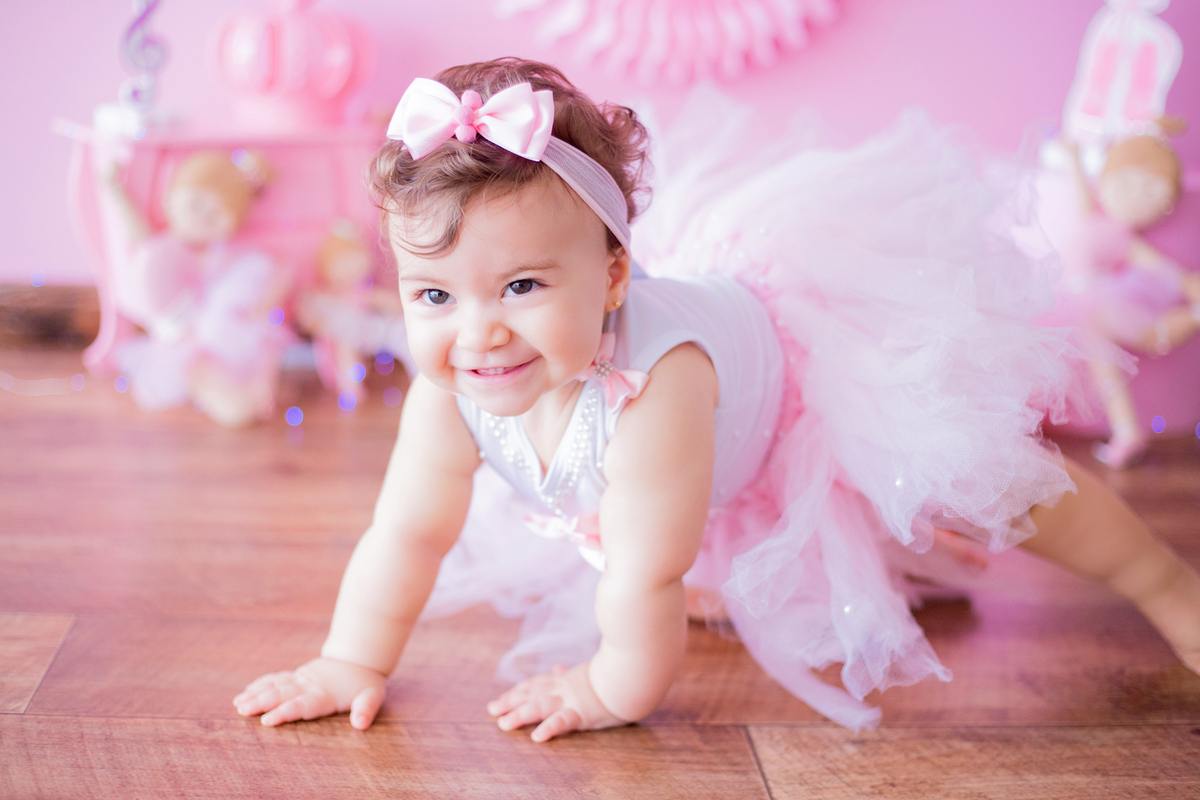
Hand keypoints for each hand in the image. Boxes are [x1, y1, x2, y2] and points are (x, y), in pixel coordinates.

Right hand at [233, 657, 386, 729]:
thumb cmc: (366, 683)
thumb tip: (360, 724)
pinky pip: (276, 679)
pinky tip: (245, 692)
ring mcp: (302, 679)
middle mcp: (310, 685)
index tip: (266, 720)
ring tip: (237, 704)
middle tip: (242, 710)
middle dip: (261, 702)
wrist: (361, 656)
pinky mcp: (298, 675)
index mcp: (325, 694)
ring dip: (256, 694)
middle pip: (282, 694)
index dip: (285, 712)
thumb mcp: (373, 695)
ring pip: (275, 685)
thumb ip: (366, 709)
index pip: (302, 704)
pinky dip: (260, 684)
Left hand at [487, 663, 626, 741]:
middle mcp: (565, 688)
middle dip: (510, 701)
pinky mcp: (583, 712)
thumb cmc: (615, 673)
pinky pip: (563, 721)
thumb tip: (557, 667)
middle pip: (532, 694)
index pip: (537, 684)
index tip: (502, 698)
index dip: (518, 691)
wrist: (633, 672)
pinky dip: (549, 728)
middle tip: (492, 709)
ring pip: (541, 706)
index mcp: (566, 679)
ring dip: (520, 715)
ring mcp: (572, 700)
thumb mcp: (588, 671)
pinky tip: (537, 737)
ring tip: (504, 724)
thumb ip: (570, 672)